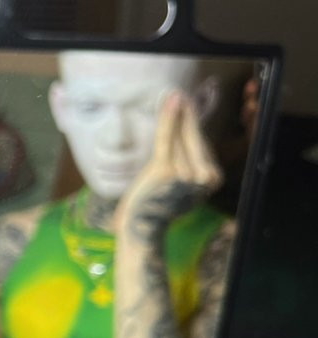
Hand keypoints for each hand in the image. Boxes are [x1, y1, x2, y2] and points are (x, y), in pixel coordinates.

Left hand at [116, 92, 222, 239]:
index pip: (201, 146)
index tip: (189, 106)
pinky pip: (167, 138)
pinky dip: (169, 118)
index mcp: (212, 180)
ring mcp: (185, 173)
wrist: (141, 227)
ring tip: (174, 97)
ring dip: (175, 116)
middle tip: (180, 95)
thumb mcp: (180, 183)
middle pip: (193, 139)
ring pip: (179, 138)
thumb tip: (191, 136)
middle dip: (187, 116)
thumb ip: (189, 163)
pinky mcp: (166, 169)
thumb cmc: (158, 205)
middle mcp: (203, 177)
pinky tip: (172, 101)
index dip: (192, 126)